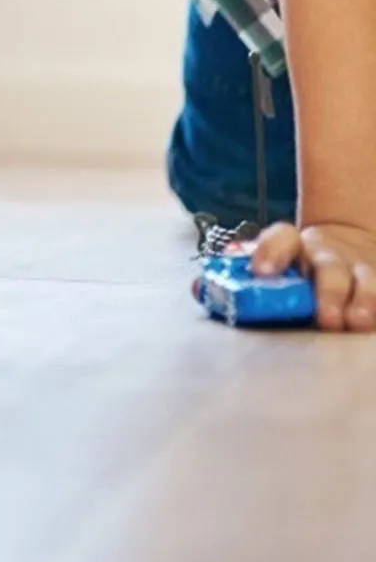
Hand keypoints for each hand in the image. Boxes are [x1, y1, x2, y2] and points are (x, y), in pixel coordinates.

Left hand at [250, 219, 375, 331]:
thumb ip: (241, 279)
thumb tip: (202, 288)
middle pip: (329, 267)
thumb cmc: (298, 271)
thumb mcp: (272, 268)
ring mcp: (361, 270)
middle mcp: (330, 255)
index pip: (283, 238)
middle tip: (325, 319)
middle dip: (328, 292)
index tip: (261, 273)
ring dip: (364, 300)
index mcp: (295, 247)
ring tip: (358, 322)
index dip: (270, 252)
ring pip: (367, 280)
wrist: (345, 252)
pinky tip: (374, 323)